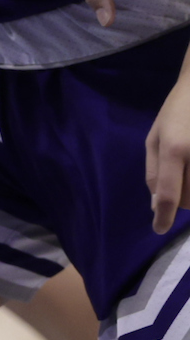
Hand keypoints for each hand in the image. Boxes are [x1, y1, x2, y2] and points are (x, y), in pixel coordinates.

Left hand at [149, 61, 189, 233]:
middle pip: (189, 200)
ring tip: (187, 170)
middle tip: (179, 180)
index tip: (159, 229)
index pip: (168, 193)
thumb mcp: (155, 136)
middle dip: (181, 200)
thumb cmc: (179, 110)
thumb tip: (156, 205)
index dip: (163, 216)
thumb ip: (154, 172)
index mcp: (174, 148)